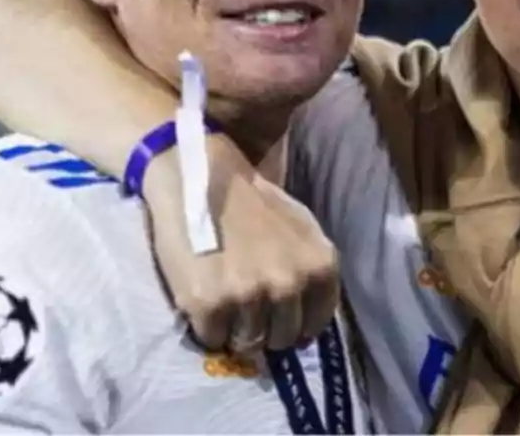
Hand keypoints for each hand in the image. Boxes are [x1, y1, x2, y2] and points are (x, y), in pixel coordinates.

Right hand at [142, 136, 339, 352]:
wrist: (200, 176)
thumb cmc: (252, 202)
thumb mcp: (300, 229)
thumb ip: (309, 270)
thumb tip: (307, 318)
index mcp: (319, 266)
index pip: (314, 324)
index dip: (293, 324)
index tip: (276, 317)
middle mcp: (289, 284)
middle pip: (280, 338)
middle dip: (263, 328)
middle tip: (244, 308)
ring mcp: (249, 295)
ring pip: (246, 343)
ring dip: (233, 330)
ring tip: (222, 301)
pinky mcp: (208, 304)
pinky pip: (212, 339)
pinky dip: (206, 328)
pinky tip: (202, 301)